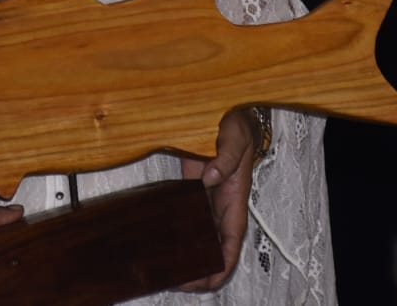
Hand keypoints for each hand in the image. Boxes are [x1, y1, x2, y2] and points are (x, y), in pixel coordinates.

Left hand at [178, 108, 257, 290]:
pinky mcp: (192, 193)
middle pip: (213, 252)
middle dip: (199, 272)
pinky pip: (186, 222)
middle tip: (175, 281)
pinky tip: (159, 243)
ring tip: (164, 270)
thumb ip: (225, 157)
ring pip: (199, 241)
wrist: (226, 114)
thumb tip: (209, 177)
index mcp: (236, 202)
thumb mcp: (235, 137)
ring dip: (186, 257)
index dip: (220, 269)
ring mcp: (206, 203)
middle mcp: (221, 209)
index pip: (232, 246)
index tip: (205, 283)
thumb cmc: (237, 127)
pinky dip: (176, 236)